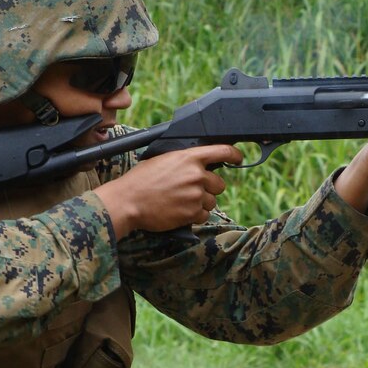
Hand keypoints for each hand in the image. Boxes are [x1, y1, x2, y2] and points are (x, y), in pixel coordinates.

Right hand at [94, 144, 242, 237]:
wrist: (128, 200)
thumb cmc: (141, 180)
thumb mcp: (163, 160)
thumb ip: (184, 161)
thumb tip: (197, 164)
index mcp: (189, 157)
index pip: (222, 152)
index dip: (234, 155)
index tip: (239, 158)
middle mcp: (196, 174)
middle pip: (219, 184)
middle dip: (209, 189)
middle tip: (190, 191)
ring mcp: (196, 194)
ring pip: (212, 201)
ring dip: (200, 204)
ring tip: (180, 202)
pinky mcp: (192, 212)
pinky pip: (203, 215)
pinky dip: (194, 216)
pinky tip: (179, 211)